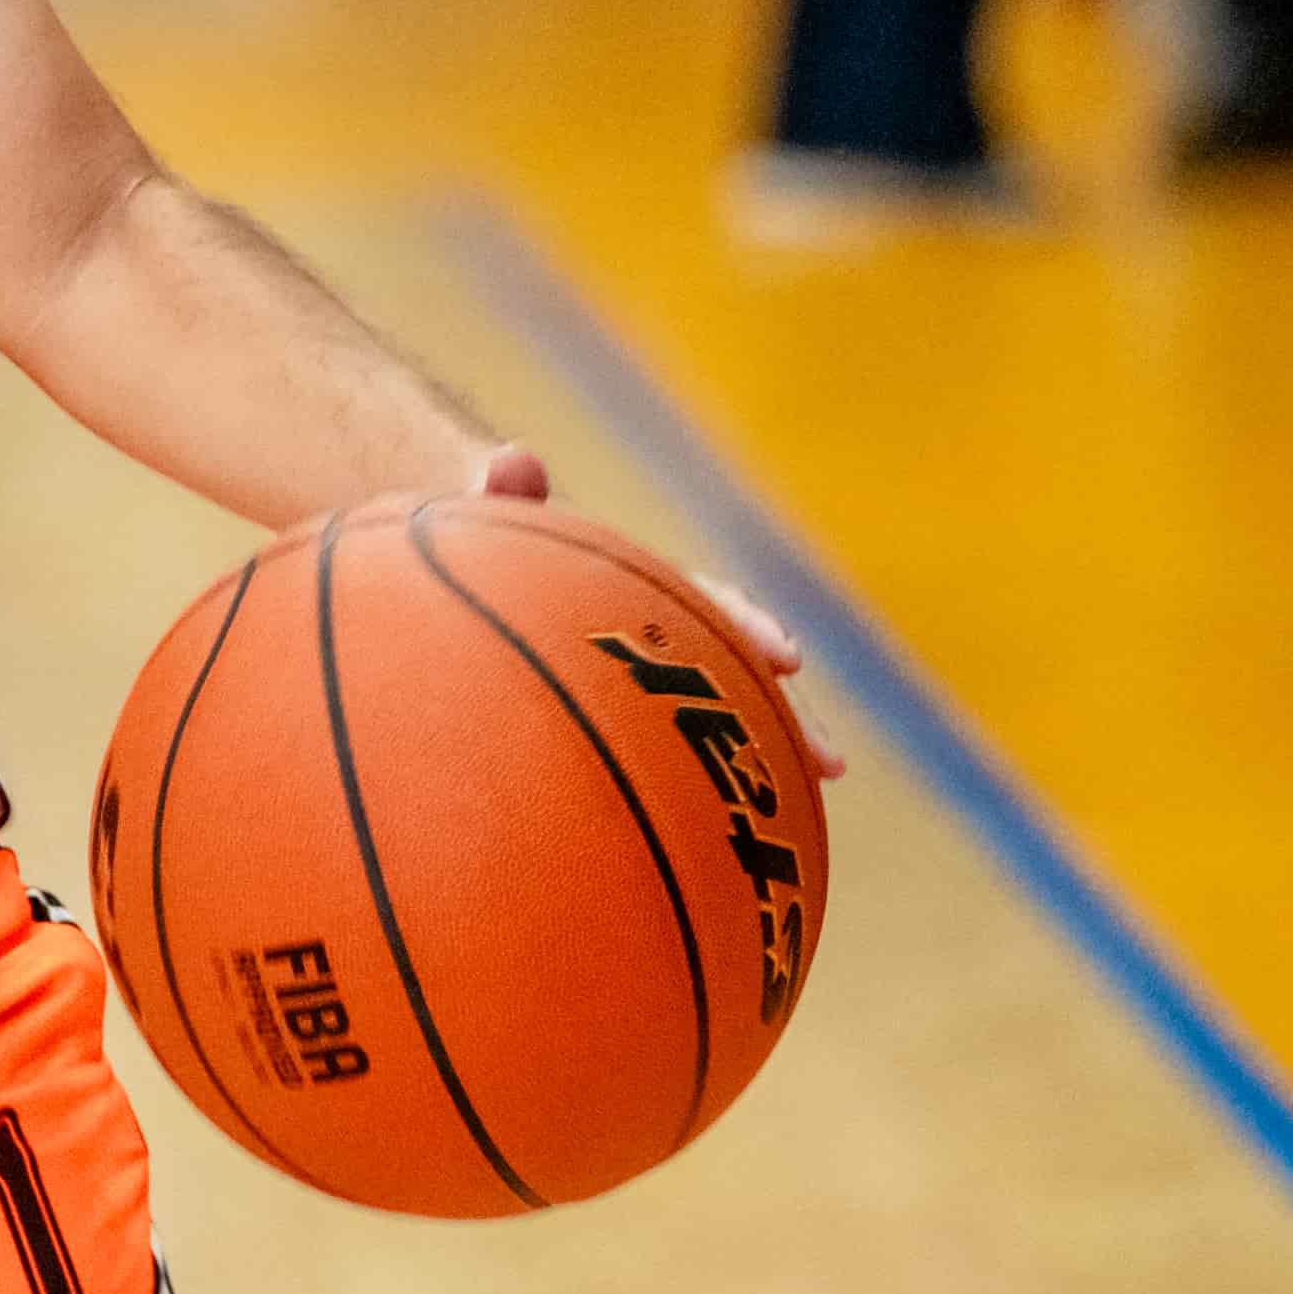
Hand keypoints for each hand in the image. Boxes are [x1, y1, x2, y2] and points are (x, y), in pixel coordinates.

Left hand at [455, 441, 841, 782]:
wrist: (463, 564)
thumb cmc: (480, 539)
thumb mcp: (485, 518)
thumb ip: (501, 497)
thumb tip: (512, 458)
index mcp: (632, 584)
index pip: (703, 602)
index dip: (745, 626)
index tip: (786, 656)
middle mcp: (655, 630)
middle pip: (732, 673)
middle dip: (782, 713)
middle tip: (828, 760)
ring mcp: (642, 673)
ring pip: (713, 716)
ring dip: (762, 750)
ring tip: (817, 792)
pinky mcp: (619, 710)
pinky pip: (665, 751)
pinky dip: (698, 783)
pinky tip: (724, 835)